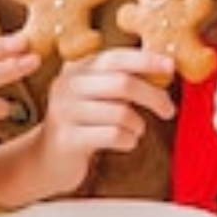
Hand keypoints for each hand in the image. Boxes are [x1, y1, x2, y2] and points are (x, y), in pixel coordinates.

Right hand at [0, 45, 175, 204]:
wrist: (45, 159)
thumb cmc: (81, 123)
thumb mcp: (96, 94)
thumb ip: (121, 80)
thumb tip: (163, 69)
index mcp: (78, 68)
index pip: (116, 57)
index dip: (146, 60)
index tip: (170, 66)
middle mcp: (68, 85)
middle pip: (122, 83)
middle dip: (153, 96)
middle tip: (168, 109)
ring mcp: (65, 112)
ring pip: (121, 112)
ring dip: (138, 124)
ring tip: (136, 129)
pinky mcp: (68, 139)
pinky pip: (112, 135)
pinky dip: (129, 140)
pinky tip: (126, 141)